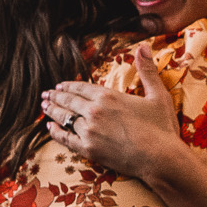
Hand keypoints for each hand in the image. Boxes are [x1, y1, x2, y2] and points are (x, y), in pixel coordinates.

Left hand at [41, 45, 186, 178]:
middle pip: (68, 100)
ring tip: (44, 107)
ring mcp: (89, 130)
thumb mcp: (158, 96)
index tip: (60, 85)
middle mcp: (94, 111)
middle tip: (46, 94)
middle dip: (55, 96)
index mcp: (108, 96)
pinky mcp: (88, 149)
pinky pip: (65, 138)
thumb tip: (143, 47)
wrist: (161, 159)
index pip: (81, 87)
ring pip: (63, 117)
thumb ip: (147, 71)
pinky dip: (55, 132)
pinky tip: (50, 127)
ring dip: (52, 110)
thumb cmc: (162, 128)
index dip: (68, 85)